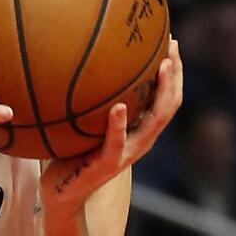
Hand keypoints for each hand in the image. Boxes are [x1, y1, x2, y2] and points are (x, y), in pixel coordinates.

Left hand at [39, 39, 183, 212]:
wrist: (61, 192)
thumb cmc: (71, 153)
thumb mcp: (86, 122)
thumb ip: (92, 99)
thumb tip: (80, 62)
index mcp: (138, 130)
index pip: (166, 98)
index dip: (174, 73)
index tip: (172, 42)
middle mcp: (139, 140)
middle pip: (169, 105)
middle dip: (175, 75)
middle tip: (173, 48)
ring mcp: (126, 153)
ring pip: (154, 122)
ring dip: (161, 93)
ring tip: (163, 67)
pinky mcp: (107, 164)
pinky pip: (116, 142)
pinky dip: (119, 124)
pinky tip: (119, 107)